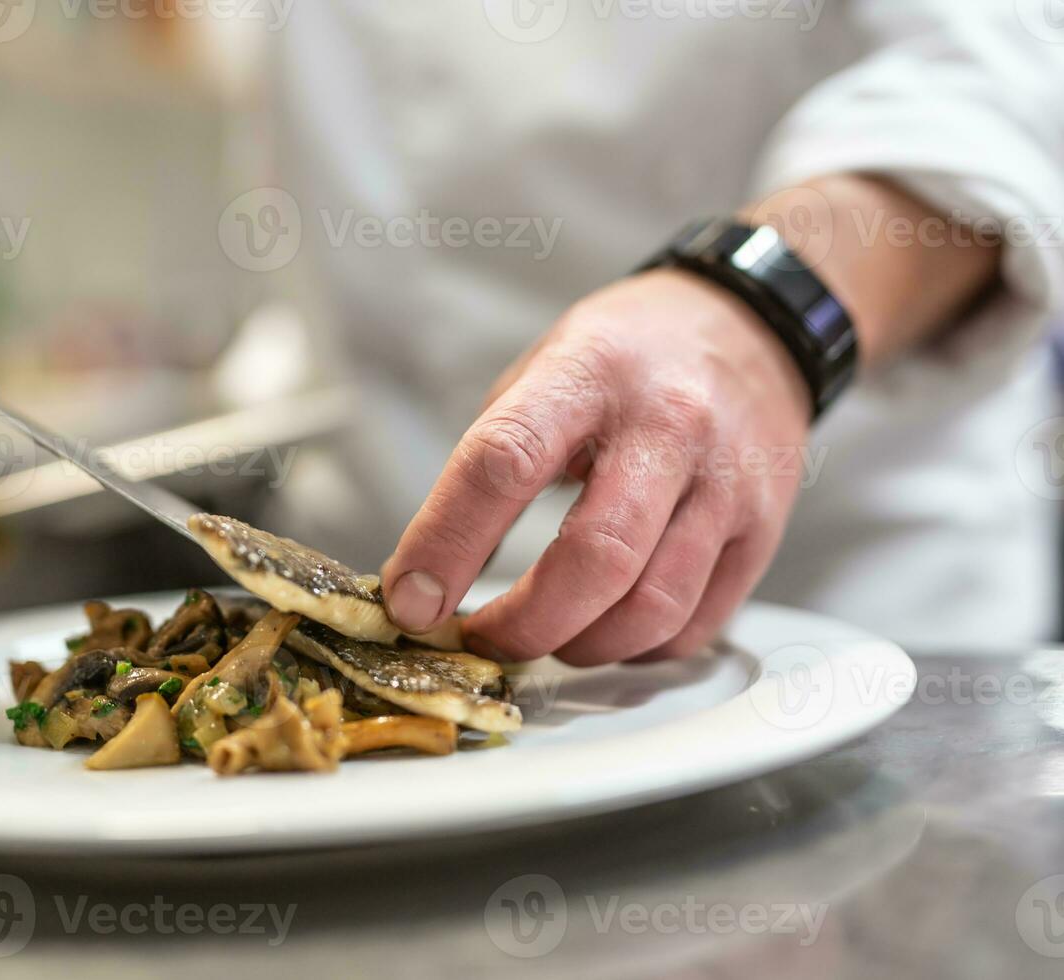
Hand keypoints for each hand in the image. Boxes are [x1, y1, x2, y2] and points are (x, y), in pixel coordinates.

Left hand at [381, 268, 811, 664]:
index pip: (504, 463)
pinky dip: (637, 649)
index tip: (409, 600)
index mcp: (588, 374)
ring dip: (580, 646)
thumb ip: (490, 464)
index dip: (445, 543)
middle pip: (593, 558)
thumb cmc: (626, 357)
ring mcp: (726, 482)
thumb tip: (427, 573)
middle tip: (483, 638)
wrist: (751, 325)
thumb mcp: (542, 370)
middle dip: (523, 624)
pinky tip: (607, 627)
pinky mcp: (764, 530)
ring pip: (651, 608)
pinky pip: (695, 625)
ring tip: (547, 636)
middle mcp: (667, 426)